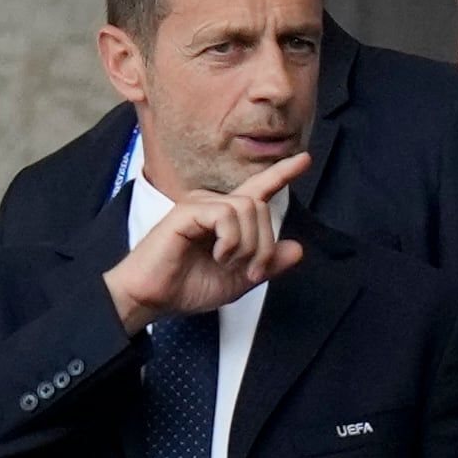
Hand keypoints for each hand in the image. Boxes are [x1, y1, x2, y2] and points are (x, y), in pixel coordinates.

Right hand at [102, 153, 309, 329]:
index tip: (305, 159)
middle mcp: (214, 205)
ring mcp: (199, 204)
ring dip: (248, 245)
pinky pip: (226, 214)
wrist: (152, 299)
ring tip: (229, 264)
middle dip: (264, 245)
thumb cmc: (187, 287)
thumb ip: (268, 265)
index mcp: (226, 218)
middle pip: (260, 207)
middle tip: (251, 273)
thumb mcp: (239, 281)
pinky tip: (218, 255)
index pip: (258, 190)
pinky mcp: (186, 211)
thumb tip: (298, 249)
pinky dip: (230, 240)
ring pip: (247, 209)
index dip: (282, 174)